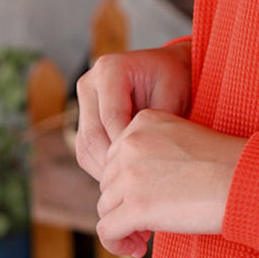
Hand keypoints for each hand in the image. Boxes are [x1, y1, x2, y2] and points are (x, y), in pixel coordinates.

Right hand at [75, 43, 192, 181]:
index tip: (147, 168)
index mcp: (109, 69)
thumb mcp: (172, 96)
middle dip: (114, 163)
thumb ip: (156, 123)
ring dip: (105, 170)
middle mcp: (89, 84)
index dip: (127, 145)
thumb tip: (145, 159)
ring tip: (130, 188)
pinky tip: (123, 181)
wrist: (168, 72)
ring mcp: (83, 103)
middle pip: (93, 134)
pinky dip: (102, 168)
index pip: (111, 116)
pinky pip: (86, 151)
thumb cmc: (174, 81)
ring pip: (86, 146)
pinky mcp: (83, 121)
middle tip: (136, 186)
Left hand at [95, 109, 245, 257]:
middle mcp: (131, 143)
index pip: (115, 157)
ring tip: (144, 239)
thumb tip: (128, 189)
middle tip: (149, 224)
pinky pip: (107, 231)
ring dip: (122, 226)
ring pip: (105, 208)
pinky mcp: (136, 206)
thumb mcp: (184, 142)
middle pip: (108, 183)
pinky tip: (138, 250)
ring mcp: (131, 174)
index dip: (128, 184)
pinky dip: (117, 244)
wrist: (248, 179)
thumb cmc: (226, 165)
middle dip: (124, 205)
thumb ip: (153, 152)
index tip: (150, 200)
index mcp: (143, 122)